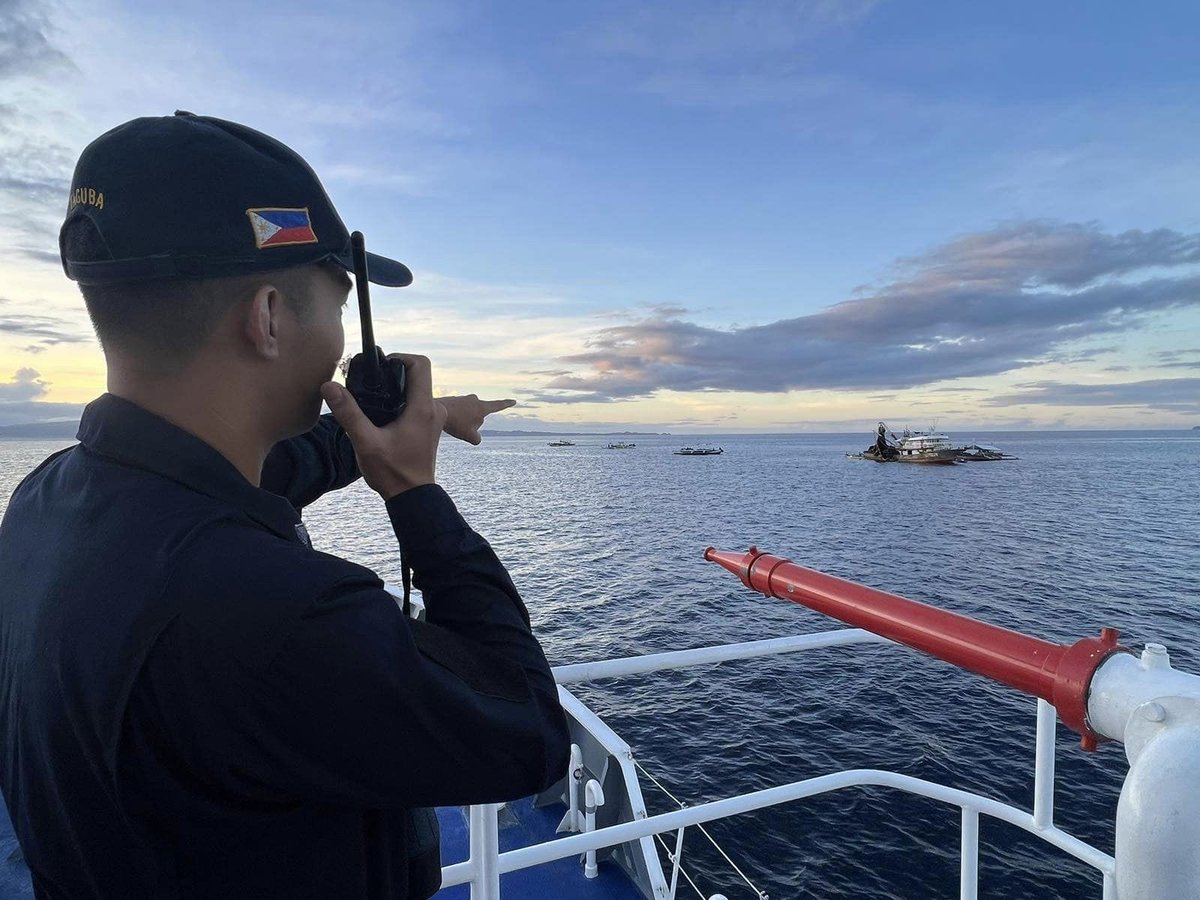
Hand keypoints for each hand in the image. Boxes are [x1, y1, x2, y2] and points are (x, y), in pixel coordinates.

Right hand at [321, 354, 446, 497]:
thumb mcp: (365, 442)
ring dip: (396, 388)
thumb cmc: (392, 472)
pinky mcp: (429, 426)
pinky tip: (381, 413)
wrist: (411, 496)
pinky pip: (417, 402)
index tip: (379, 366)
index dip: (399, 357)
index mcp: (423, 408)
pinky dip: (401, 400)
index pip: (420, 364)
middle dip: (393, 372)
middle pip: (417, 375)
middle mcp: (434, 409)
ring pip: (416, 389)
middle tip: (369, 381)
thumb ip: (348, 413)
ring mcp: (434, 418)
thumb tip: (329, 386)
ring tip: (372, 398)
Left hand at [438, 395, 515, 444]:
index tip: (513, 401)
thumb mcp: (470, 437)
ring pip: (468, 416)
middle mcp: (475, 400)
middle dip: (472, 424)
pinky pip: (458, 414)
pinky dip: (455, 419)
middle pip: (479, 417)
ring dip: (463, 422)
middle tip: (461, 427)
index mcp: (482, 408)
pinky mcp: (455, 400)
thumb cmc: (455, 423)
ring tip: (453, 424)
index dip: (506, 405)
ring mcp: (465, 399)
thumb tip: (476, 437)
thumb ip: (478, 440)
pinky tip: (447, 420)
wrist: (435, 410)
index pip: (498, 406)